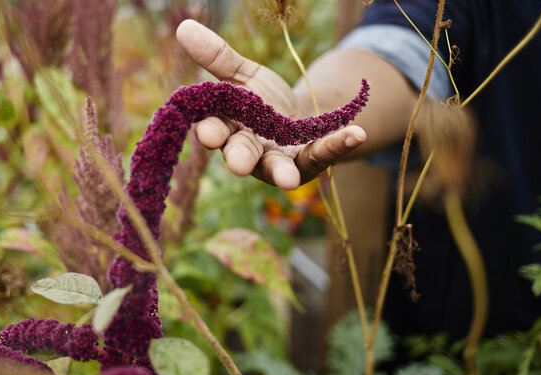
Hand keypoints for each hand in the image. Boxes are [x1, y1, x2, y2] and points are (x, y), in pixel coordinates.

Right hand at [176, 19, 366, 189]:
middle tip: (239, 165)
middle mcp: (250, 150)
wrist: (297, 118)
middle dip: (240, 159)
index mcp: (228, 127)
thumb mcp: (242, 76)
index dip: (211, 132)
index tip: (209, 133)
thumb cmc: (261, 101)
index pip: (214, 129)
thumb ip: (217, 57)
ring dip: (283, 174)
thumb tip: (183, 27)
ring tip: (291, 181)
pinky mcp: (309, 161)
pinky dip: (339, 145)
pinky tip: (356, 134)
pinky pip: (323, 155)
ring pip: (277, 169)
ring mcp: (279, 160)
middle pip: (242, 155)